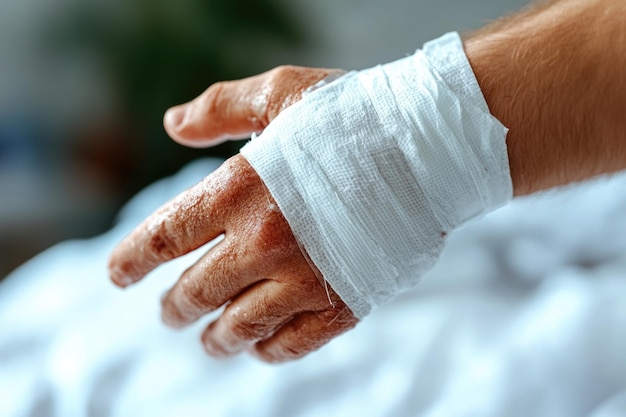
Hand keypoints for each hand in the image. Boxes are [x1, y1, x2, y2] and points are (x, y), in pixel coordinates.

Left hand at [108, 66, 357, 362]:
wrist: (428, 147)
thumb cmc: (353, 116)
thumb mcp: (279, 92)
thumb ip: (219, 109)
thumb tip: (172, 126)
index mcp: (240, 189)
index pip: (166, 237)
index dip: (133, 261)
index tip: (117, 277)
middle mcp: (264, 241)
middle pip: (196, 292)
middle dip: (174, 309)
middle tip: (169, 314)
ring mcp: (304, 278)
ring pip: (240, 327)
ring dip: (216, 340)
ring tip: (209, 342)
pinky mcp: (344, 302)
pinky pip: (293, 343)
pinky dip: (268, 351)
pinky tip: (259, 349)